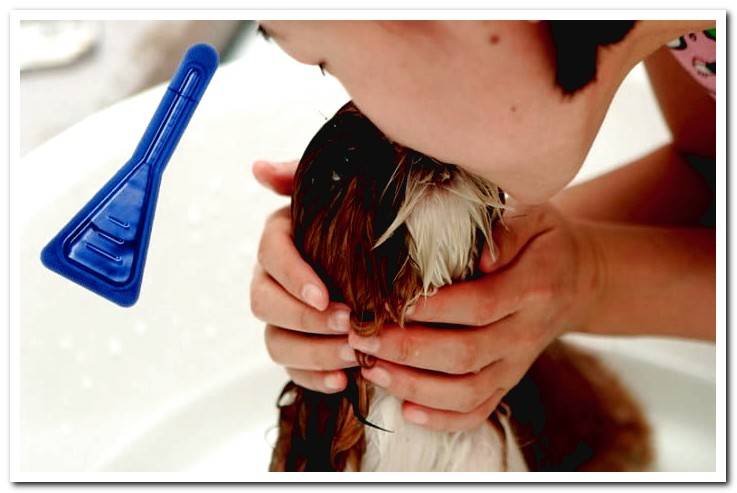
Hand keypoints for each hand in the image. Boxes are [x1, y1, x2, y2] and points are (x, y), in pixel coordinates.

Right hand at [250, 160, 356, 393]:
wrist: (381, 255)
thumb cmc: (357, 220)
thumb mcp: (333, 192)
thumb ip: (298, 176)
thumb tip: (258, 168)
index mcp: (280, 239)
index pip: (271, 255)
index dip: (294, 277)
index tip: (325, 296)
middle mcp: (272, 278)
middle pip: (264, 304)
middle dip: (304, 319)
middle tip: (348, 324)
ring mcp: (281, 315)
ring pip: (276, 341)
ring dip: (312, 352)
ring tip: (353, 354)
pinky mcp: (297, 345)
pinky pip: (293, 369)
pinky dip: (315, 378)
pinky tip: (344, 380)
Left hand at [347, 203, 600, 430]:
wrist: (577, 281)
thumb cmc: (543, 242)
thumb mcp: (537, 218)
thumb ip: (509, 230)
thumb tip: (482, 257)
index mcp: (532, 290)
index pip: (479, 305)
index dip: (432, 309)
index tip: (388, 302)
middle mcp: (526, 334)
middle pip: (465, 354)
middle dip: (407, 350)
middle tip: (361, 338)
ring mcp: (516, 364)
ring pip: (467, 391)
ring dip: (414, 387)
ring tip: (371, 370)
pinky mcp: (507, 382)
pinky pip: (478, 410)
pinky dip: (441, 418)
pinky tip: (405, 410)